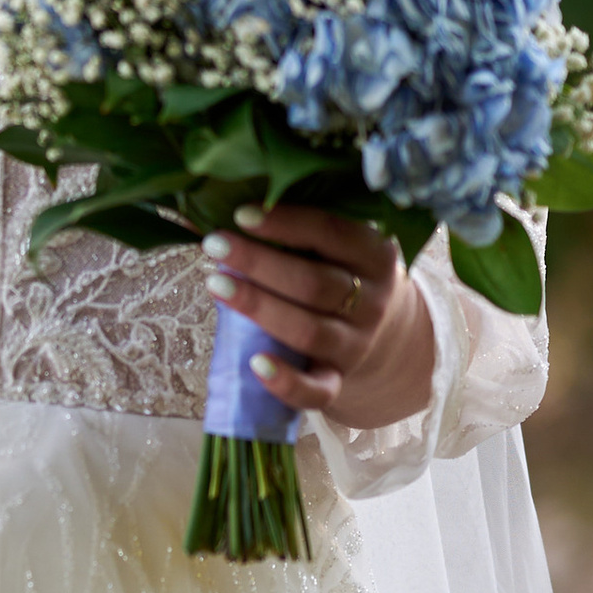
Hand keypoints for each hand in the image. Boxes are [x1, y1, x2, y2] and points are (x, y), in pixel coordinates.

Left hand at [201, 205, 436, 429]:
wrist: (381, 327)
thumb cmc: (337, 270)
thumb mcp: (331, 244)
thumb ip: (289, 227)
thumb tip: (212, 202)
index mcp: (375, 255)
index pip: (331, 233)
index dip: (286, 223)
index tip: (241, 214)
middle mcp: (373, 301)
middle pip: (314, 284)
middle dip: (260, 264)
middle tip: (215, 244)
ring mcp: (357, 344)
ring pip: (308, 331)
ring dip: (260, 308)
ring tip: (215, 284)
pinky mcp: (339, 380)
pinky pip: (317, 390)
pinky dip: (287, 383)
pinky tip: (255, 365)